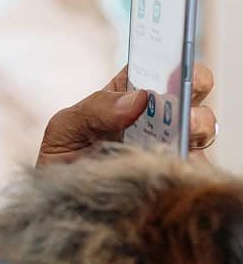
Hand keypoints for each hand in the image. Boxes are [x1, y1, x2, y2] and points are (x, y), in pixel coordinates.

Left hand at [36, 63, 216, 164]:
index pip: (157, 65)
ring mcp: (170, 146)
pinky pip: (199, 167)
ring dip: (198, 125)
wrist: (61, 208)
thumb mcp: (65, 129)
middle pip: (190, 90)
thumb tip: (139, 98)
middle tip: (183, 91)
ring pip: (203, 127)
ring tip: (183, 132)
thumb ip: (94, 109)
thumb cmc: (62, 162)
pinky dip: (192, 163)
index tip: (175, 56)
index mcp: (126, 95)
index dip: (172, 54)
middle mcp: (155, 117)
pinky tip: (176, 165)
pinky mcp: (178, 177)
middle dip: (194, 83)